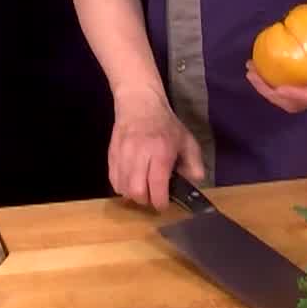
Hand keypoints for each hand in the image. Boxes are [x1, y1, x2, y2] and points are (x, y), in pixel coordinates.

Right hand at [108, 86, 204, 208]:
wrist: (138, 104)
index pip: (157, 186)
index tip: (164, 204)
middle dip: (146, 200)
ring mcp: (122, 155)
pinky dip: (122, 187)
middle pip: (137, 191)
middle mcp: (139, 154)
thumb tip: (195, 181)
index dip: (160, 202)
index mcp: (160, 152)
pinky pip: (113, 180)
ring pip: (123, 188)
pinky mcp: (111, 155)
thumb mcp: (186, 139)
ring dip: (133, 195)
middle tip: (153, 196)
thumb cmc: (165, 124)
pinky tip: (131, 181)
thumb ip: (194, 162)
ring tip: (143, 188)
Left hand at [245, 1, 306, 113]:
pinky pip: (295, 86)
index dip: (297, 95)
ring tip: (252, 70)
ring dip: (270, 89)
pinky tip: (264, 63)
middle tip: (252, 73)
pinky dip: (276, 80)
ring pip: (294, 99)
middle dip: (273, 94)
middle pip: (298, 104)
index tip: (278, 86)